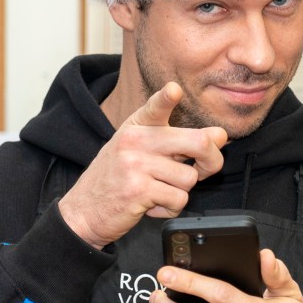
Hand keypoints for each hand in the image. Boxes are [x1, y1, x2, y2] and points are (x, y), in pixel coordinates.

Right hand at [58, 82, 226, 248]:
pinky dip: (170, 208)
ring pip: (190, 178)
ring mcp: (135, 165)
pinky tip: (151, 205)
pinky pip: (178, 200)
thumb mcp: (138, 152)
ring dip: (180, 192)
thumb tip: (219, 136)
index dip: (167, 98)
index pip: (155, 107)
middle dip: (212, 160)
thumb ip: (177, 142)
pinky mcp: (138, 190)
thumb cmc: (115, 180)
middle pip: (197, 143)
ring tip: (158, 192)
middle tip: (206, 170)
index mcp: (136, 127)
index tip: (174, 90)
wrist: (83, 211)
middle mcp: (135, 141)